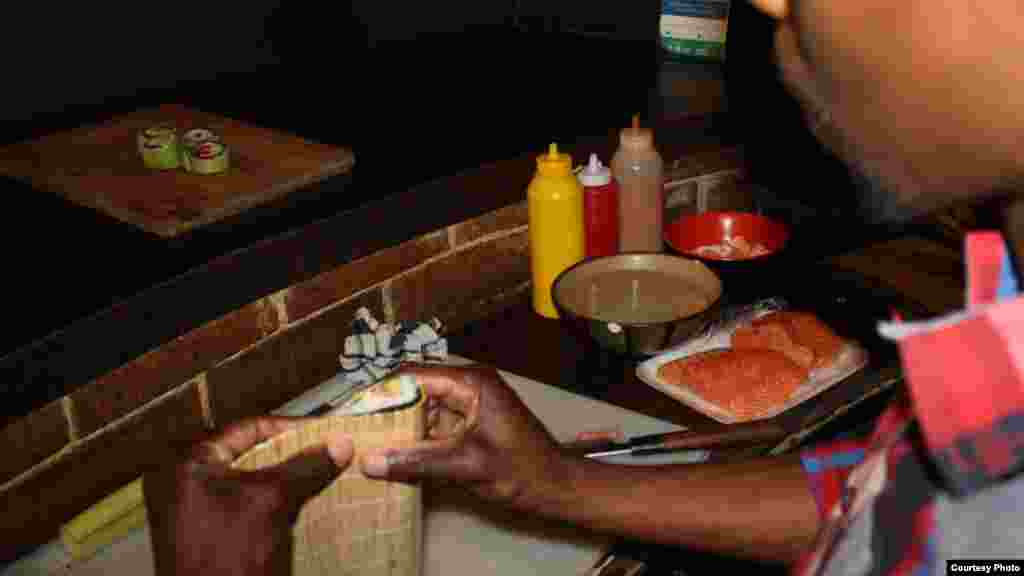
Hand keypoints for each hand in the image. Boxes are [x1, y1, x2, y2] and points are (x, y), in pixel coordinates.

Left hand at [144, 417, 353, 575]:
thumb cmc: (231, 555)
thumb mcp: (271, 501)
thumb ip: (304, 467)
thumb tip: (341, 443)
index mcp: (187, 466)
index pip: (246, 430)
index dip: (289, 429)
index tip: (325, 433)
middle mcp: (187, 486)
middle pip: (252, 456)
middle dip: (293, 456)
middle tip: (331, 453)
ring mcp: (200, 516)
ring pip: (256, 485)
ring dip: (291, 482)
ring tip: (328, 478)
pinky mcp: (215, 540)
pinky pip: (253, 511)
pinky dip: (281, 507)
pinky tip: (312, 507)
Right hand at [360, 363, 570, 509]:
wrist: (558, 486)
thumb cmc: (523, 470)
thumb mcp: (466, 465)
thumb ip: (417, 461)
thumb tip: (369, 461)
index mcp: (471, 382)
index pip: (413, 375)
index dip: (378, 390)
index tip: (348, 408)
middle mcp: (468, 384)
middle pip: (414, 389)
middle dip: (383, 408)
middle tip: (349, 427)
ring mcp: (469, 403)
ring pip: (420, 407)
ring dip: (396, 424)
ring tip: (362, 440)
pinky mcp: (469, 422)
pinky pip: (433, 423)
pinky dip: (413, 437)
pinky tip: (390, 453)